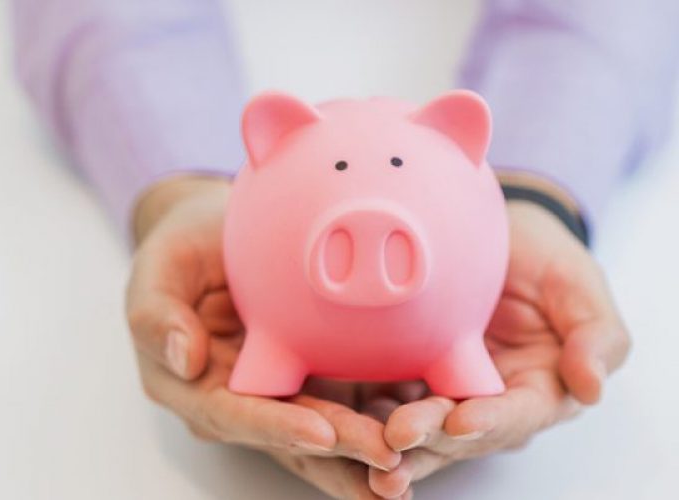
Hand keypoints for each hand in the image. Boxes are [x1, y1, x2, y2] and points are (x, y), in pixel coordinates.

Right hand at [126, 176, 403, 498]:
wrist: (216, 232)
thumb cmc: (181, 249)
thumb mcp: (156, 268)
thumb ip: (157, 315)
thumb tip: (185, 360)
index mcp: (191, 385)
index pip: (233, 414)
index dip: (276, 426)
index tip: (320, 430)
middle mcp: (234, 403)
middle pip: (287, 435)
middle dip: (337, 453)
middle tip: (387, 459)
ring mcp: (275, 395)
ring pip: (321, 435)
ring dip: (363, 455)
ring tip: (408, 467)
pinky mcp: (310, 380)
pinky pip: (346, 407)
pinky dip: (379, 423)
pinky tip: (422, 432)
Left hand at [367, 199, 630, 497]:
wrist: (492, 232)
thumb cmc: (543, 257)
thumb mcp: (578, 282)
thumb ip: (595, 333)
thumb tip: (593, 388)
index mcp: (537, 391)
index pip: (516, 415)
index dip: (491, 421)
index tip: (461, 420)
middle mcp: (488, 404)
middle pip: (458, 432)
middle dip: (429, 439)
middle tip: (396, 438)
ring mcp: (443, 394)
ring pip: (417, 429)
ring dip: (389, 445)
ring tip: (363, 454)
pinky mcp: (405, 380)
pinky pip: (380, 403)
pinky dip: (360, 420)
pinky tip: (334, 429)